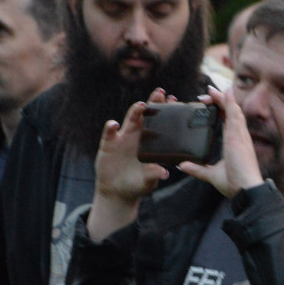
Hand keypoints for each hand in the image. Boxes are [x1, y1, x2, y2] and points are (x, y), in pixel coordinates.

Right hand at [86, 89, 169, 240]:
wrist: (117, 192)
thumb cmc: (137, 184)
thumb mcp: (148, 181)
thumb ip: (154, 175)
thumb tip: (164, 173)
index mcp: (151, 142)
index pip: (160, 123)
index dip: (167, 111)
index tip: (175, 101)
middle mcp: (138, 136)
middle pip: (146, 115)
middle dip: (153, 103)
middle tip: (161, 92)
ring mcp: (123, 138)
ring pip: (129, 120)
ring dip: (135, 111)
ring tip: (141, 105)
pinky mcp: (108, 144)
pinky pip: (109, 133)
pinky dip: (110, 127)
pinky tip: (114, 125)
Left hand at [178, 86, 262, 198]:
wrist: (245, 190)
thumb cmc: (235, 184)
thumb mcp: (212, 174)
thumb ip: (197, 169)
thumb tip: (182, 165)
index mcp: (236, 144)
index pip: (229, 121)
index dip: (221, 110)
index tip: (209, 104)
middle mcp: (240, 137)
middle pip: (231, 112)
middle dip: (219, 101)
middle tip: (205, 95)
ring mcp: (240, 135)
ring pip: (232, 110)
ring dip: (221, 98)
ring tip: (210, 89)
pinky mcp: (237, 136)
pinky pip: (233, 113)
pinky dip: (228, 101)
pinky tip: (224, 91)